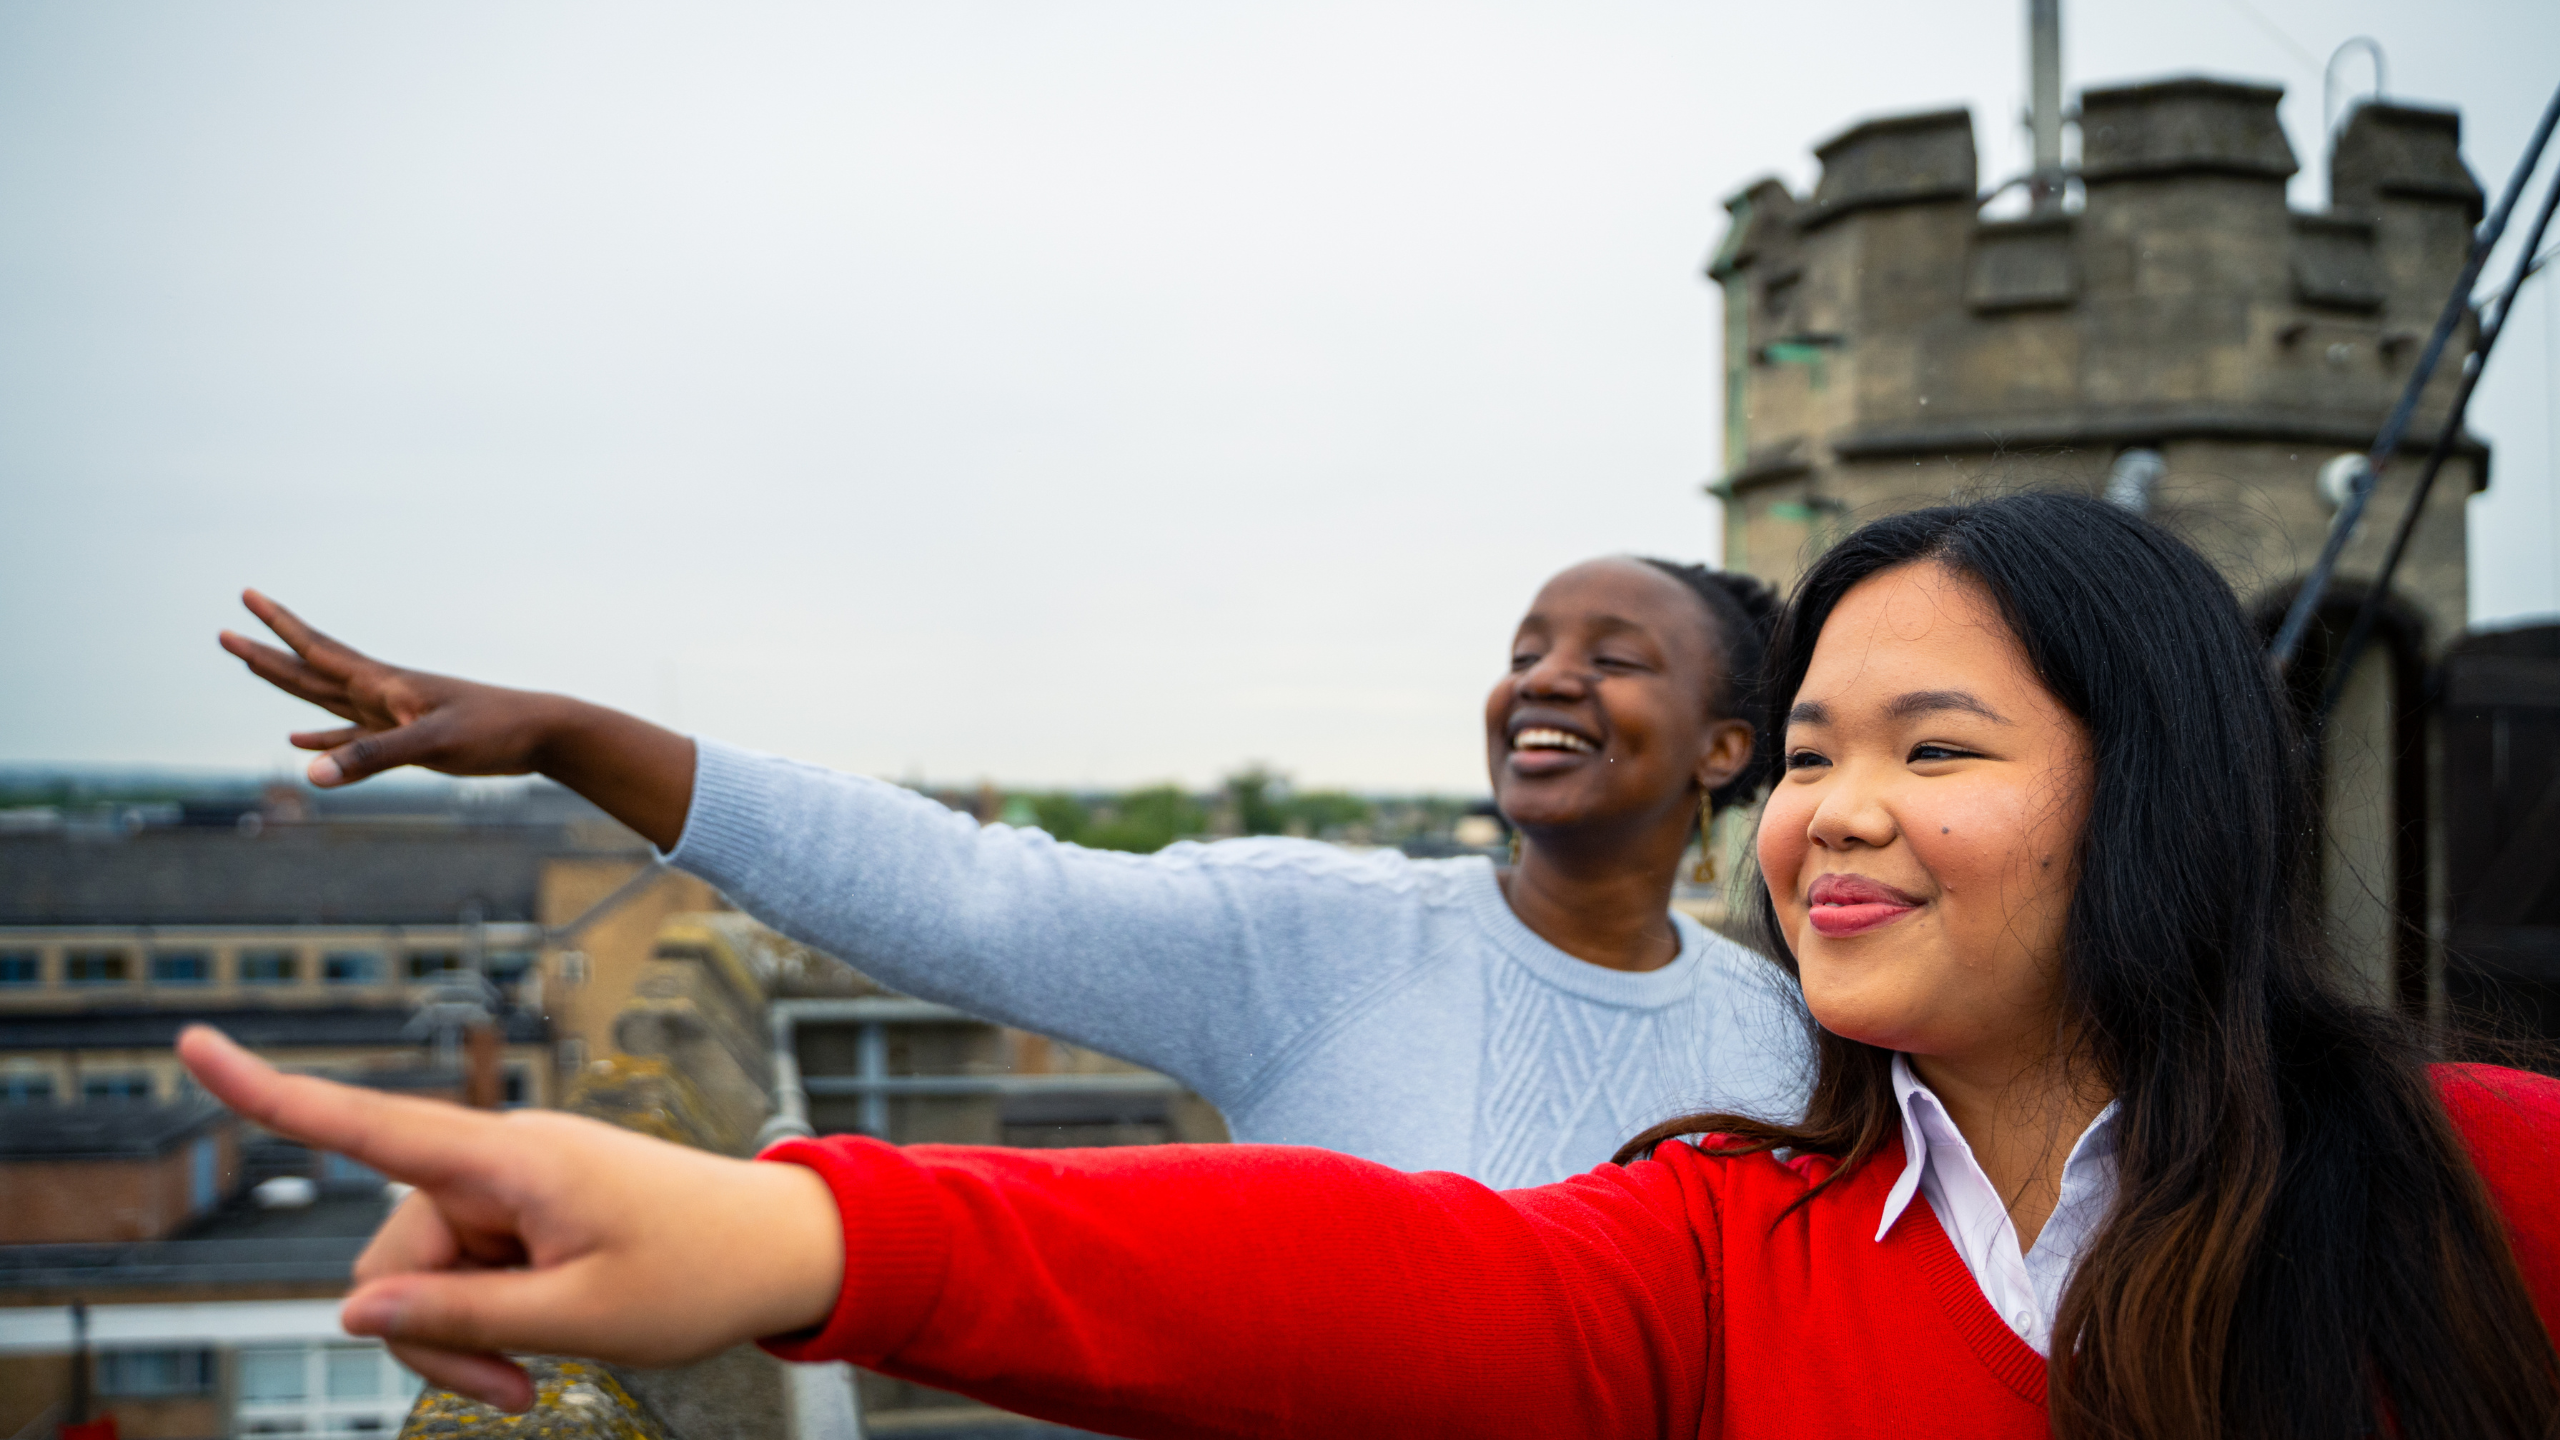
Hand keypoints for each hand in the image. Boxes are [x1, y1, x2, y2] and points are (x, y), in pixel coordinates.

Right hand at [176, 1027, 844, 1411]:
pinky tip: (544, 1347)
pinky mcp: (523, 1211)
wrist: (784, 1249)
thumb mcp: (580, 1316)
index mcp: (510, 1159)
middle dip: (428, 1334)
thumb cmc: (700, 1275)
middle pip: (390, 1256)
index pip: (366, 1124)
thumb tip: (351, 1312)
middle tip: (515, 1397)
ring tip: (540, 1374)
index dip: (269, 1092)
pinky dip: (487, 1321)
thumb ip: (460, 1314)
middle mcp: (498, 1158)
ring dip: (462, 1338)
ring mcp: (510, 1184)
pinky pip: (464, 1273)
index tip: (189, 1045)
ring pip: (422, 1276)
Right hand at [219, 590, 694, 847]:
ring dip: (289, 685)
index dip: (280, 626)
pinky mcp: (407, 738)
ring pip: (326, 698)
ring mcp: (393, 715)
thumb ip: (369, 758)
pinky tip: (301, 739)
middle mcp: (382, 692)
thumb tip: (308, 772)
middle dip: (268, 653)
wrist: (542, 733)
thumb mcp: (429, 744)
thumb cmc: (492, 731)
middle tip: (225, 632)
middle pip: (311, 669)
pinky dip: (322, 736)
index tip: (247, 596)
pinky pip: (351, 734)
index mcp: (383, 683)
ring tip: (255, 666)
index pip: (318, 649)